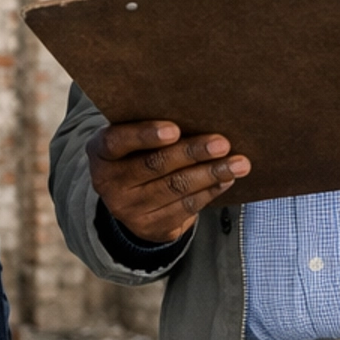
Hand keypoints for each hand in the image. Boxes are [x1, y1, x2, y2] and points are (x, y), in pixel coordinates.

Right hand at [88, 120, 250, 245]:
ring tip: (239, 163)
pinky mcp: (150, 227)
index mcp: (101, 152)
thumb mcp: (131, 137)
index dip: (145, 134)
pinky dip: (209, 192)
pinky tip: (226, 180)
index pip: (118, 141)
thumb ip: (151, 126)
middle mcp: (109, 183)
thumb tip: (199, 112)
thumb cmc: (137, 151)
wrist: (128, 196)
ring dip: (211, 174)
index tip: (175, 129)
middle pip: (155, 165)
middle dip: (193, 153)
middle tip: (222, 143)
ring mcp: (128, 209)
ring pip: (175, 188)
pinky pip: (185, 208)